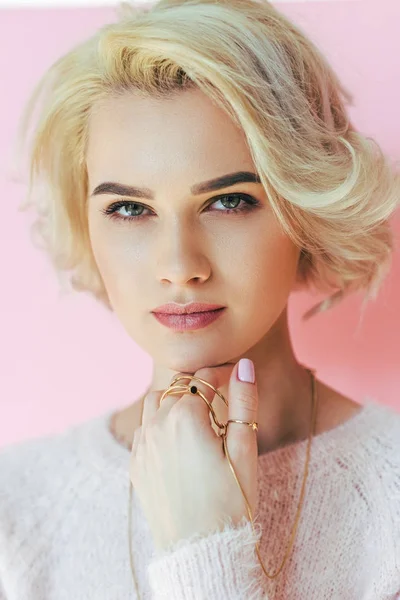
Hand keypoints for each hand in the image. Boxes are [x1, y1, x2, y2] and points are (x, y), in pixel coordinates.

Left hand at [129, 359, 258, 551]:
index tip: (233, 380)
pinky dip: (159, 424)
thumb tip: (244, 365)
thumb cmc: (231, 500)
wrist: (201, 549)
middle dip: (199, 388)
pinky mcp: (136, 465)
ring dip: (175, 402)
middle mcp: (157, 424)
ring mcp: (143, 445)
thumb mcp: (244, 448)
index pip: (203, 377)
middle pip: (177, 387)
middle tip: (221, 406)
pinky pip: (143, 429)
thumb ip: (244, 402)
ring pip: (155, 403)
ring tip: (198, 421)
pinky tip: (178, 443)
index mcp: (186, 416)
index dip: (221, 375)